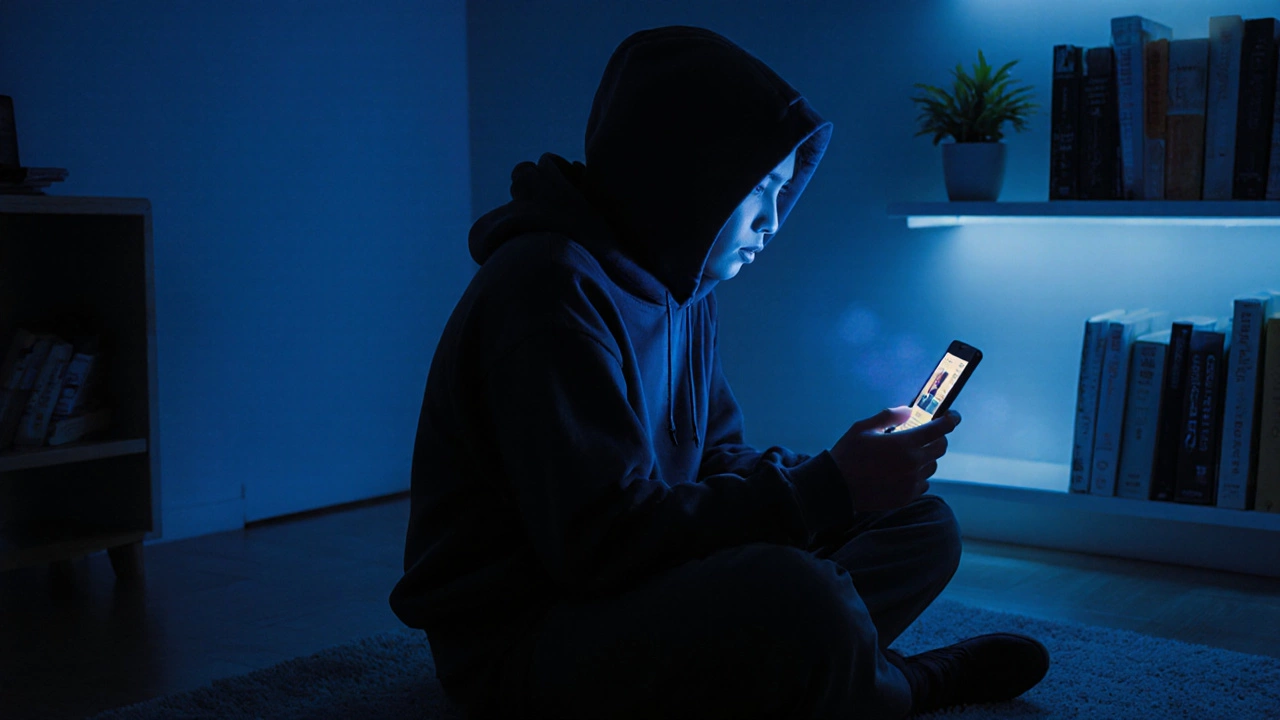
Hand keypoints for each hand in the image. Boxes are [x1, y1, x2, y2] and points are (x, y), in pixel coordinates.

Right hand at [829, 407, 960, 511]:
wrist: (837, 487)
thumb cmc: (848, 454)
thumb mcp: (863, 428)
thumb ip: (888, 416)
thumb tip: (908, 410)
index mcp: (904, 443)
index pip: (939, 429)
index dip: (950, 420)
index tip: (953, 416)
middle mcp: (913, 463)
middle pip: (940, 448)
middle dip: (937, 438)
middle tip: (927, 435)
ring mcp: (911, 482)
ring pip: (932, 466)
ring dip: (926, 458)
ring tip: (909, 456)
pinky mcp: (907, 496)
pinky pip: (923, 484)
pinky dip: (918, 476)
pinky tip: (902, 473)